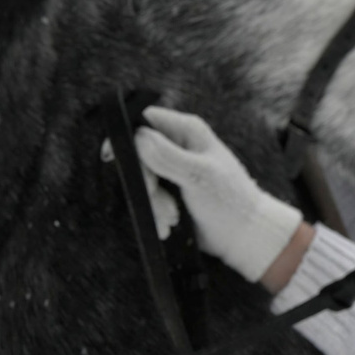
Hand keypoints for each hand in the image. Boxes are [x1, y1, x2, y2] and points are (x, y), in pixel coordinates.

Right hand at [133, 107, 308, 286]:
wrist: (243, 235)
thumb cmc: (230, 201)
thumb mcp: (198, 176)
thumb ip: (167, 156)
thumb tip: (137, 137)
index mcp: (188, 131)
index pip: (145, 119)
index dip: (125, 135)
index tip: (111, 156)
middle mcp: (178, 145)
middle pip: (137, 153)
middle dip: (144, 181)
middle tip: (157, 196)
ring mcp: (173, 168)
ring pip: (141, 179)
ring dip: (152, 202)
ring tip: (172, 217)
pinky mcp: (170, 190)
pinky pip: (148, 197)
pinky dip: (155, 212)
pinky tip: (169, 224)